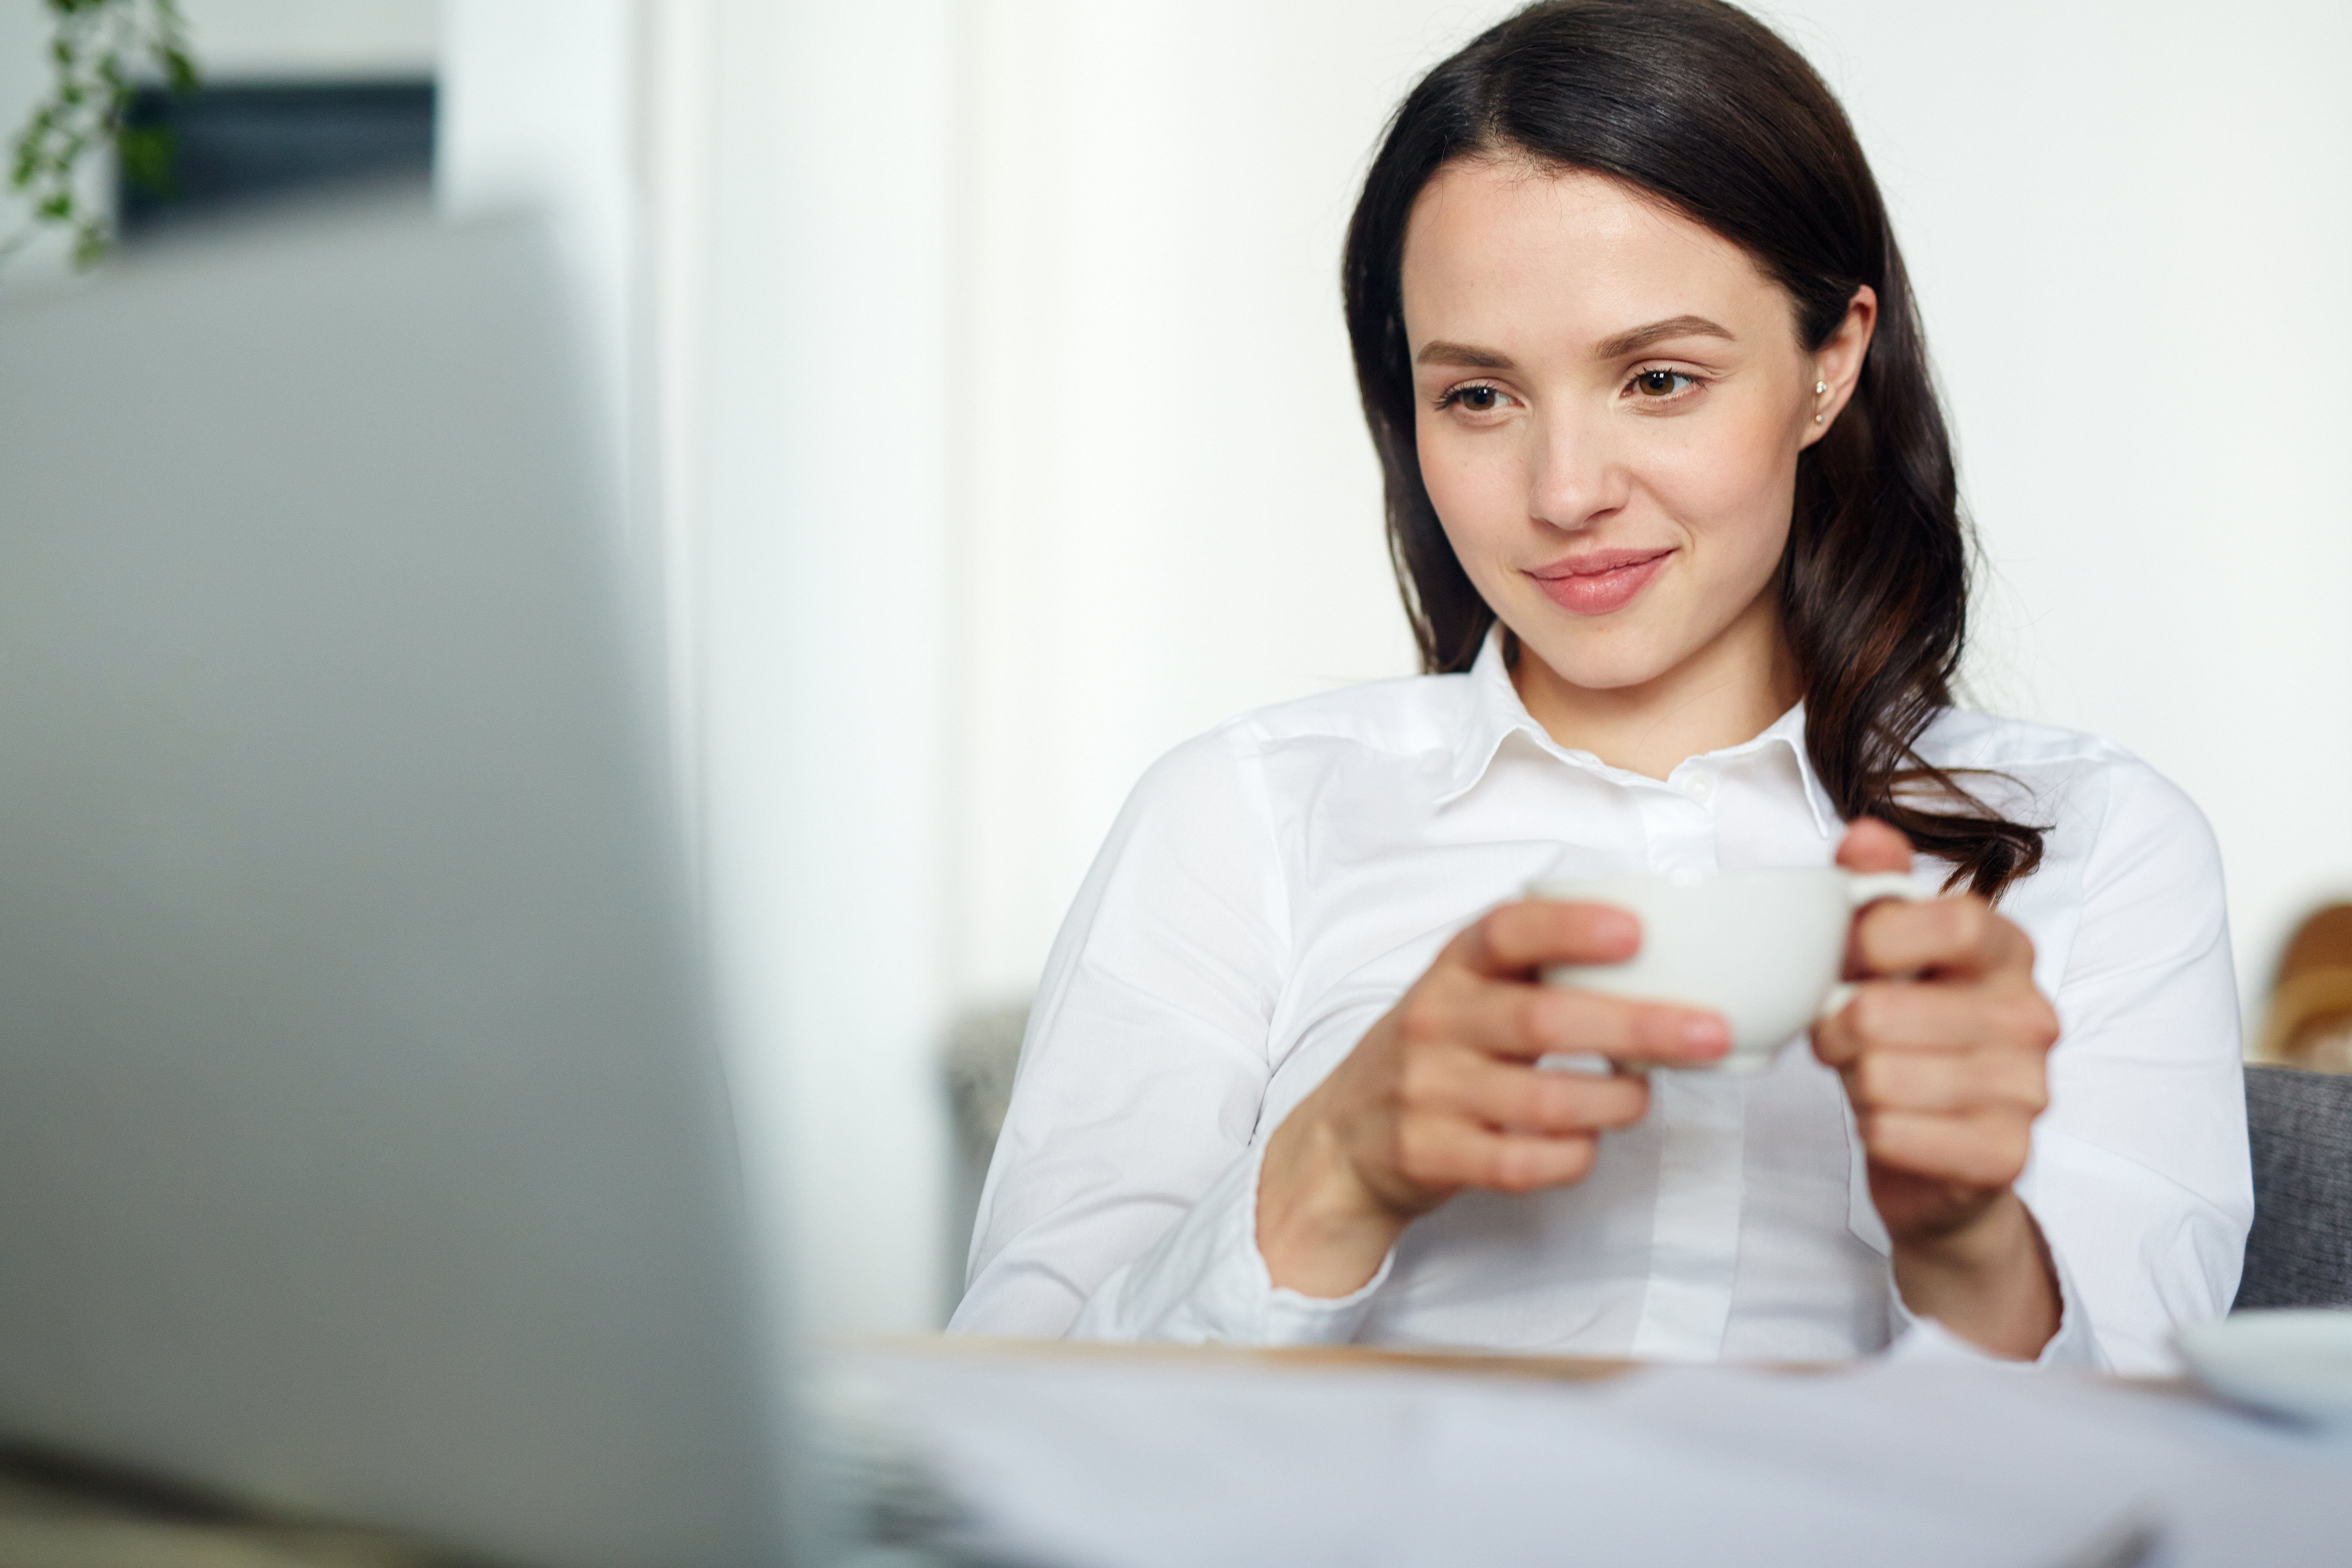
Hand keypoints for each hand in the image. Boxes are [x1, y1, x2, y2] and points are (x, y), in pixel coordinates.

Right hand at [1256, 899, 1730, 1297]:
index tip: (1636, 930)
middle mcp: (1435, 1021)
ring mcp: (1428, 1090)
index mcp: (1453, 969)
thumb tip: (1670, 966)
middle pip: (1543, 1018)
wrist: (1342, 1138)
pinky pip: (1521, 1163)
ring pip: (1543, 1100)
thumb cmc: (1439, 1054)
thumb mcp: (1470, 995)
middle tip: (1709, 1033)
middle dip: (1637, 1026)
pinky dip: (1571, 1156)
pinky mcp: (1430, 1153)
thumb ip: (1542, 975)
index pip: (1506, 930)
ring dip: (1615, 1101)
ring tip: (1640, 1096)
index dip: (1570, 927)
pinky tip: (1586, 1144)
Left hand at [1813, 818, 2062, 1356]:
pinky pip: (1894, 1132)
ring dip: (1854, 1081)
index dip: (1875, 940)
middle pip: (1886, 1011)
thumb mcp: (1887, 956)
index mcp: (2008, 952)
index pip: (1952, 919)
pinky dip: (1873, 1131)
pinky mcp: (2005, 1154)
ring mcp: (2028, 1089)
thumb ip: (1877, 887)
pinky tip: (1891, 1125)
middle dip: (1836, 1028)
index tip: (1848, 959)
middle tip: (1844, 1037)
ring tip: (1871, 1079)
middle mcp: (2032, 1015)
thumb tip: (1865, 835)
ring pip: (1880, 1075)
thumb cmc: (1907, 1038)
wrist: (1938, 1153)